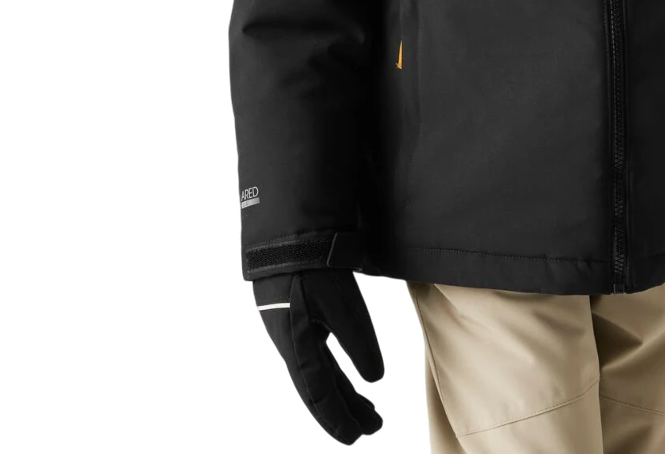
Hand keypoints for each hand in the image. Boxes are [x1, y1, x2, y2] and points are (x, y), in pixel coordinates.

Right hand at [253, 269, 384, 443]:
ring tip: (370, 408)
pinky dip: (336, 370)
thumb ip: (359, 342)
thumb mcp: (341, 302)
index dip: (338, 418)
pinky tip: (350, 374)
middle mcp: (292, 342)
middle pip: (320, 388)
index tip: (357, 435)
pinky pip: (319, 354)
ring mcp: (294, 329)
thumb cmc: (312, 264)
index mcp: (296, 345)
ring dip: (344, 392)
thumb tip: (375, 379)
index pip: (319, 395)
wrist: (288, 228)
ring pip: (321, 372)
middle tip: (373, 427)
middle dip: (346, 409)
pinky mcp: (299, 315)